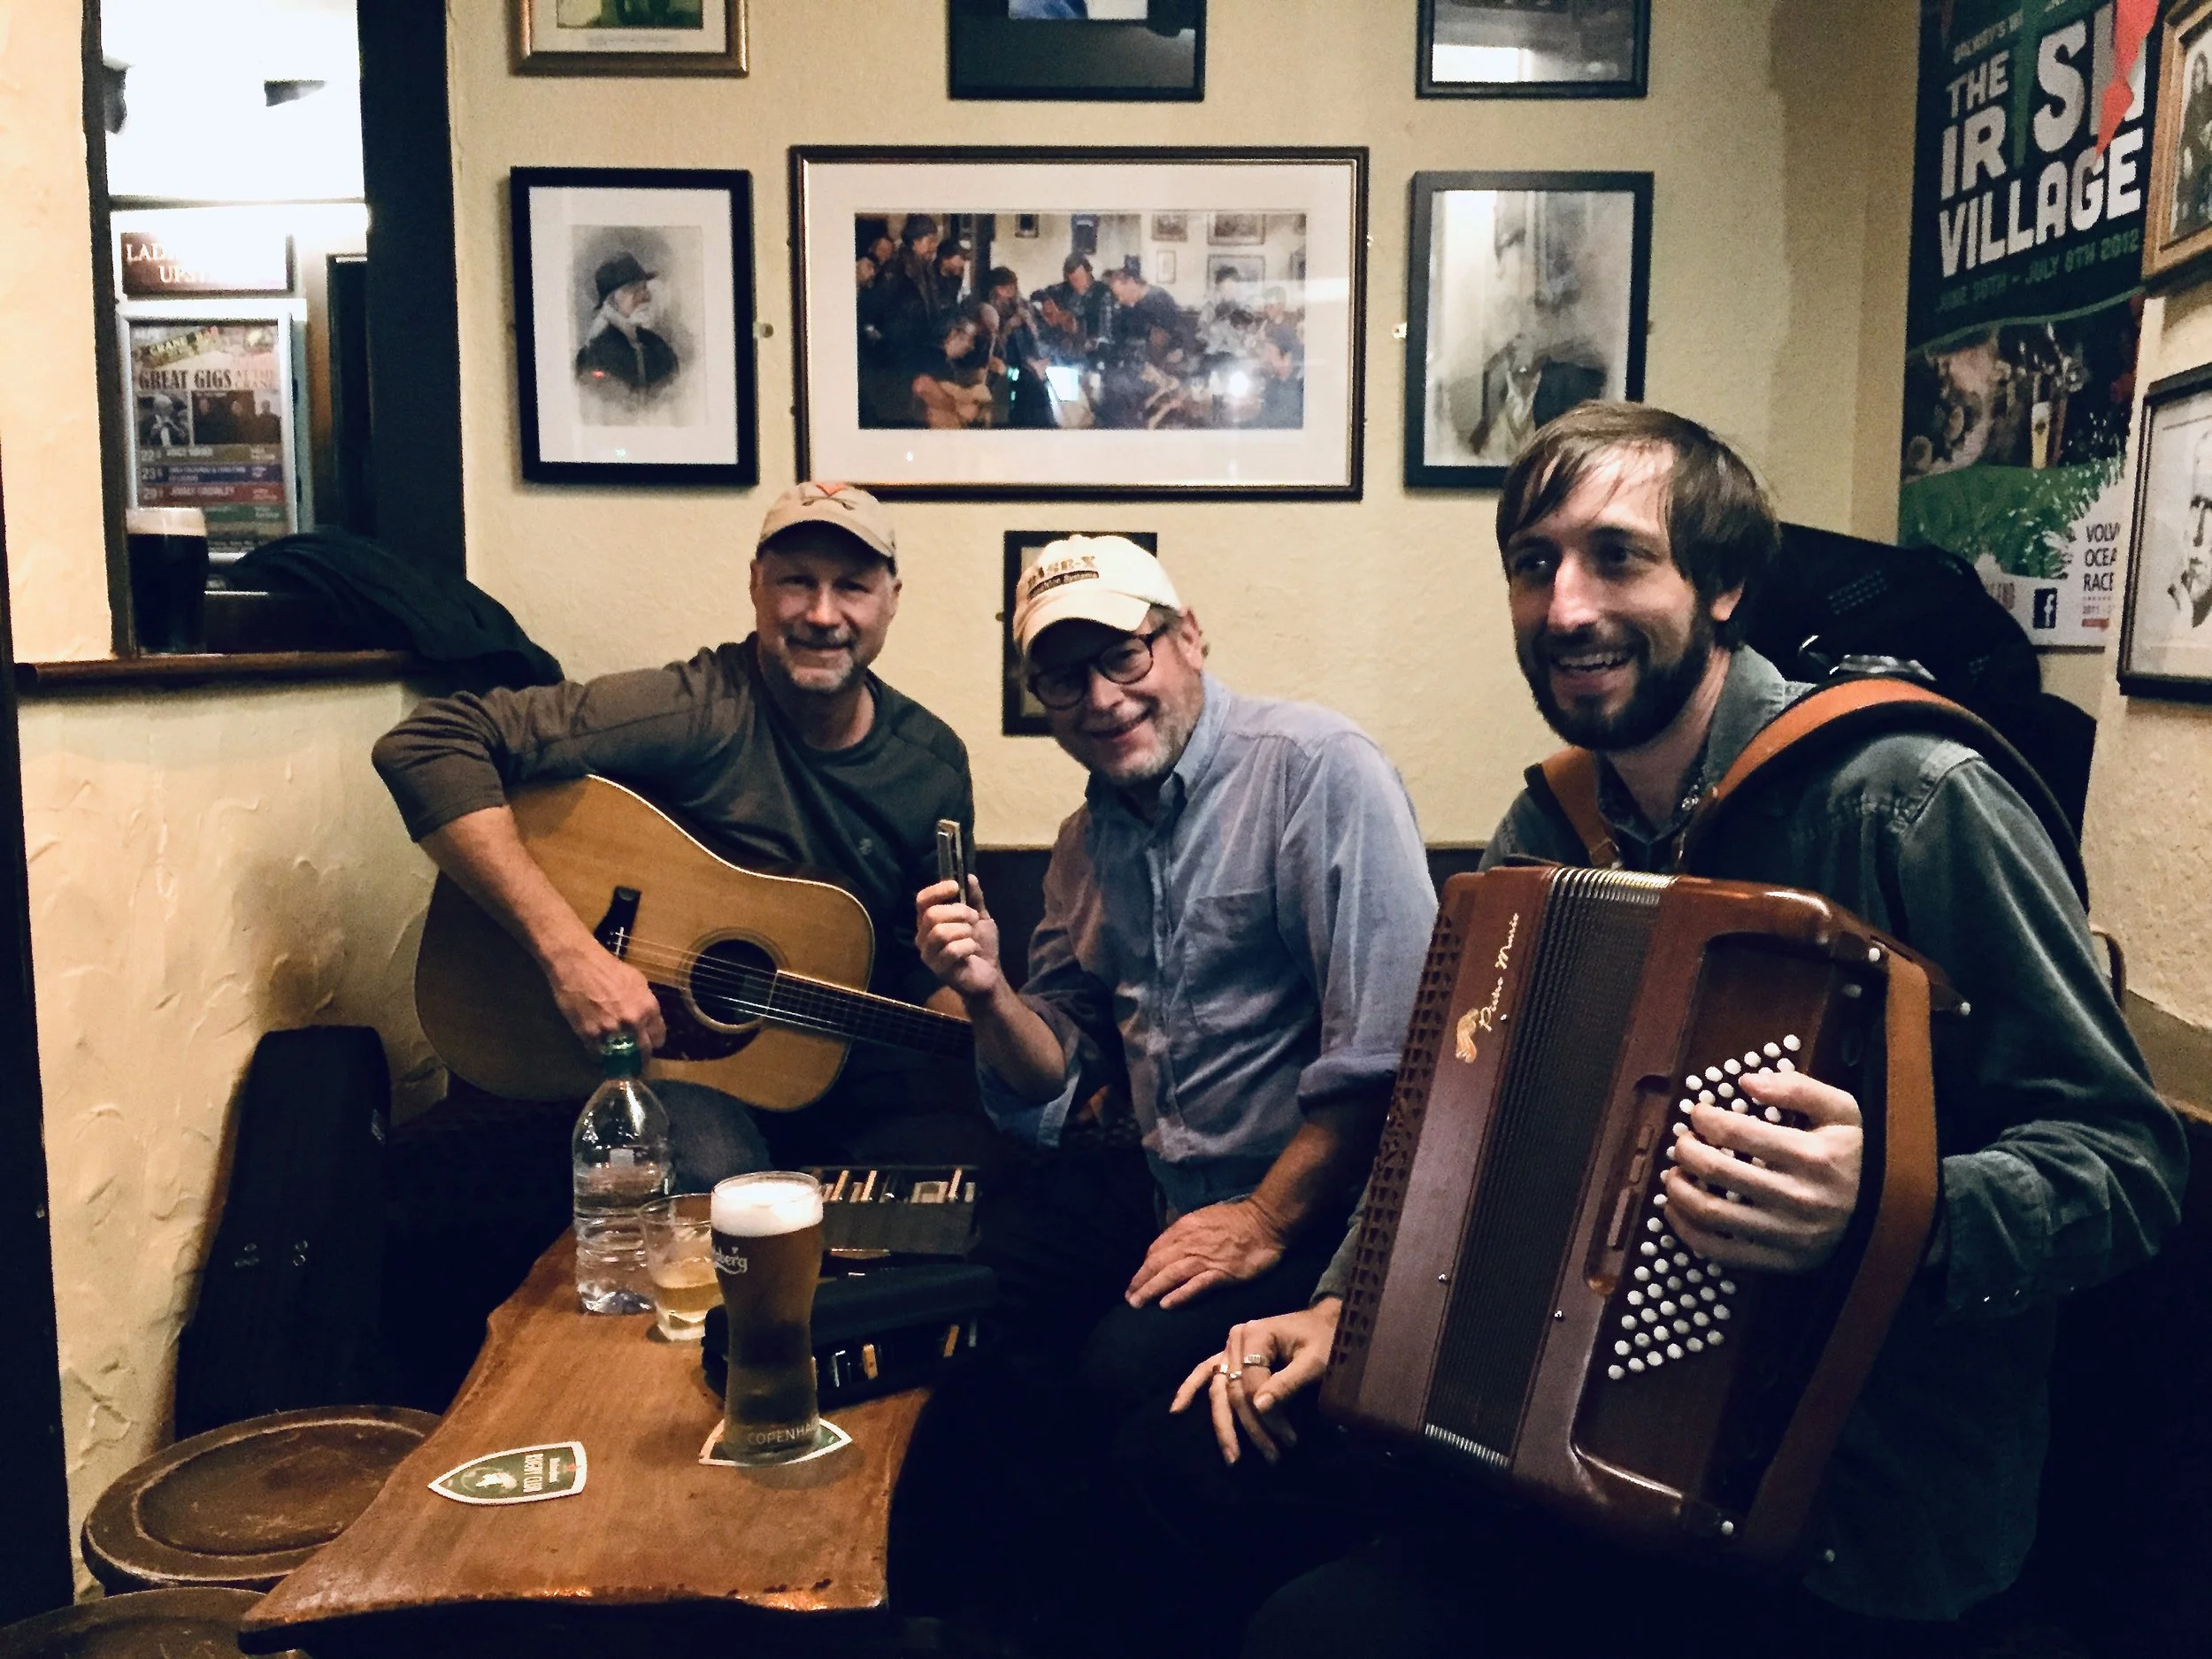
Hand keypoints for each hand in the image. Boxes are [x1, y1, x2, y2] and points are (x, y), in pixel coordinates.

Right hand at [543, 940, 665, 1052]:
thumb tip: (646, 1018)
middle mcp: (634, 1021)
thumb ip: (644, 1003)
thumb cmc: (608, 967)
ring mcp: (611, 1029)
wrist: (578, 964)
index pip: (658, 1036)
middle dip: (641, 1059)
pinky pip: (597, 1054)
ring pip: (620, 1056)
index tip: (649, 1047)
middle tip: (637, 1065)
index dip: (654, 1042)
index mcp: (648, 1007)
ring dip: (619, 1061)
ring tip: (617, 1064)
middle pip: (643, 1051)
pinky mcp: (590, 1034)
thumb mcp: (636, 981)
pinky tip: (598, 1056)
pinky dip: (598, 1057)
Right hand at [915, 877, 1002, 1002]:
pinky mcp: (939, 970)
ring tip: (972, 936)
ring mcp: (929, 955)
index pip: (922, 900)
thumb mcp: (980, 918)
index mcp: (929, 922)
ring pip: (940, 933)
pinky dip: (968, 946)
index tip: (955, 886)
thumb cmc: (980, 946)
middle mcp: (923, 937)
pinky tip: (972, 951)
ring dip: (964, 930)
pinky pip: (951, 950)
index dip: (937, 890)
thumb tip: (969, 876)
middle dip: (958, 912)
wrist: (989, 975)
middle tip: (973, 918)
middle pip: (931, 915)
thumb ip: (974, 899)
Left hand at [1126, 1198, 1285, 1309]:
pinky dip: (1179, 1295)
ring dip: (1151, 1290)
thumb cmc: (1237, 1220)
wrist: (1266, 1222)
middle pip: (1157, 1264)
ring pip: (1170, 1275)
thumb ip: (1186, 1233)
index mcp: (1185, 1228)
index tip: (1137, 1281)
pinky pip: (1195, 1285)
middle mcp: (1190, 1243)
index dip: (1144, 1267)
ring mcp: (1205, 1258)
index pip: (1156, 1250)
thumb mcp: (1204, 1218)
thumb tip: (1171, 1247)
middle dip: (1140, 1282)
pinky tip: (1166, 1304)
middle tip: (1129, 1298)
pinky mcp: (1221, 1273)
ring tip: (1138, 1303)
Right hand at [1169, 1300, 1340, 1465]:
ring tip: (1233, 1457)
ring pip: (1218, 1390)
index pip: (1252, 1383)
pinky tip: (1177, 1410)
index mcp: (1255, 1334)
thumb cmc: (1324, 1340)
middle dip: (1250, 1428)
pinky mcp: (1230, 1356)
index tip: (1288, 1440)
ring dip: (1224, 1425)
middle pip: (1233, 1391)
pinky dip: (1189, 1389)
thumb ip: (1287, 1382)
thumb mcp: (1314, 1361)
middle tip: (1271, 1457)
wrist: (1325, 1322)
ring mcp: (1229, 1347)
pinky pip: (1205, 1373)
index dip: (1268, 1416)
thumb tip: (1260, 1408)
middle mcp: (1235, 1339)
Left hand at [1660, 1069, 1863, 1272]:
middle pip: (1717, 1171)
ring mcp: (1787, 1234)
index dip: (1706, 1119)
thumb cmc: (1857, 1156)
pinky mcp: (1781, 1261)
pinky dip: (1688, 1232)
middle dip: (1686, 1150)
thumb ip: (1797, 1088)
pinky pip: (1721, 1251)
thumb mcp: (1843, 1112)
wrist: (1893, 1216)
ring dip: (1679, 1191)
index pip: (1737, 1133)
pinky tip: (1678, 1212)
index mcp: (1811, 1156)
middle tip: (1682, 1142)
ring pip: (1712, 1214)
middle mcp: (1797, 1197)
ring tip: (1674, 1174)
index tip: (1697, 1113)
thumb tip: (1746, 1081)